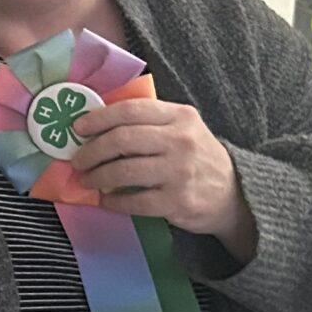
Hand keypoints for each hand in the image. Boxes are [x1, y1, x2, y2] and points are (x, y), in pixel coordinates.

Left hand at [71, 97, 246, 244]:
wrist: (234, 194)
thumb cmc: (197, 157)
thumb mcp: (184, 128)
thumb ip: (150, 122)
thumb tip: (97, 124)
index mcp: (180, 116)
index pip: (131, 110)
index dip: (99, 118)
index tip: (79, 128)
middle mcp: (181, 140)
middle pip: (122, 140)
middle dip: (92, 151)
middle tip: (78, 160)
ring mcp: (179, 172)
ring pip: (124, 171)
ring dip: (97, 177)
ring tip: (87, 180)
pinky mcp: (177, 201)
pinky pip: (134, 201)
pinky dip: (113, 201)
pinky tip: (106, 200)